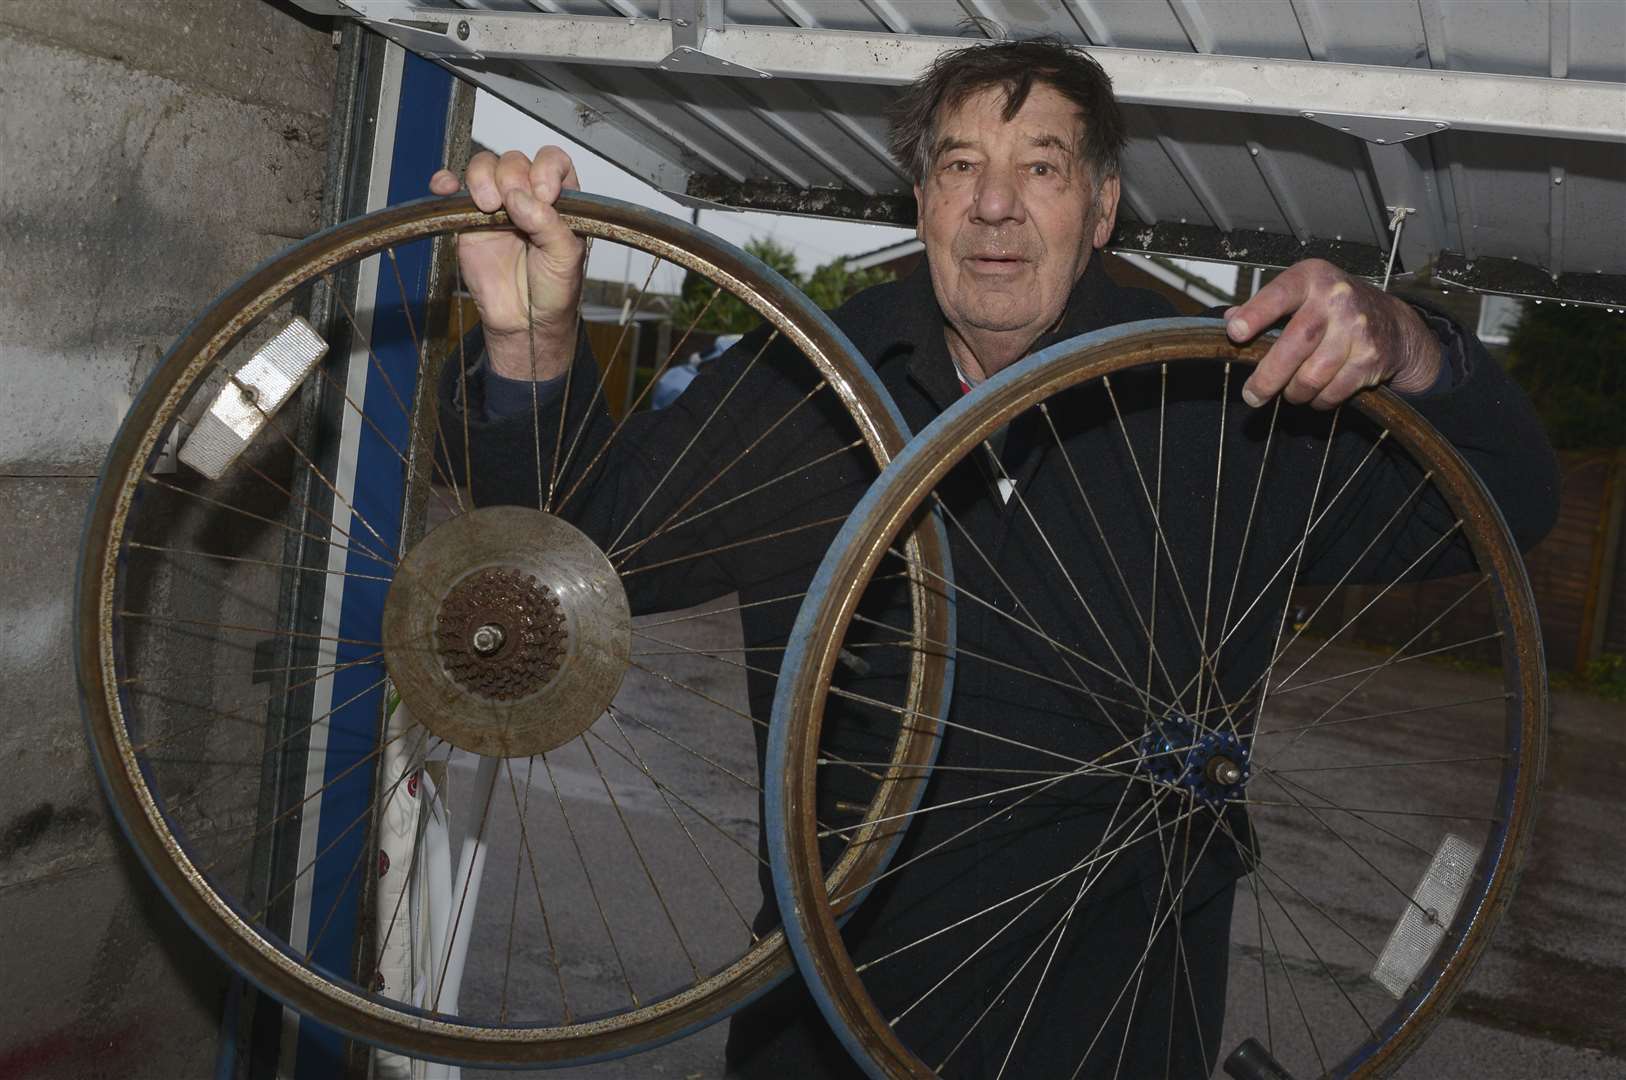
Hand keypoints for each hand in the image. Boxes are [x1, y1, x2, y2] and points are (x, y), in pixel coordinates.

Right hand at [429, 148, 585, 380]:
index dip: (546, 168)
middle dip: (512, 177)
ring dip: (482, 178)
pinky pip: (452, 190)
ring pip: (484, 167)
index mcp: (560, 198)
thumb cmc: (553, 288)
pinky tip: (446, 189)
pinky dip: (445, 183)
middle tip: (511, 207)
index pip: (553, 161)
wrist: (525, 321)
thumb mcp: (565, 258)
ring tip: (488, 207)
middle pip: (514, 161)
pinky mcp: (467, 219)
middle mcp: (527, 194)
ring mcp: (496, 204)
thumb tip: (519, 196)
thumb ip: (549, 224)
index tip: (543, 193)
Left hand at [1225, 259, 1440, 409]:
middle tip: (1252, 395)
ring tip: (1290, 392)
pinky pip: (1333, 391)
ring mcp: (1357, 329)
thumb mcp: (1301, 293)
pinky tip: (1316, 393)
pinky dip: (1318, 400)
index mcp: (1312, 278)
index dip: (1256, 314)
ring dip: (1294, 392)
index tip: (1234, 333)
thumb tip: (1228, 319)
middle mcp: (1337, 299)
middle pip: (1296, 343)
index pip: (1279, 294)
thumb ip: (1264, 305)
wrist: (1392, 322)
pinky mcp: (1371, 358)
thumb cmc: (1333, 307)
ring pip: (1313, 375)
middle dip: (1268, 376)